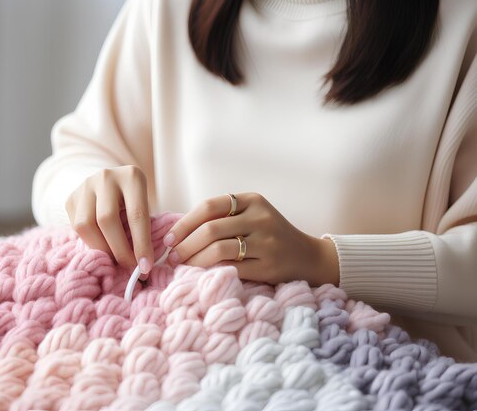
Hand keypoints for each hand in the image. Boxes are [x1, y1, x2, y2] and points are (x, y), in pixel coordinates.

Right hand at [65, 165, 153, 275]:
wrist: (111, 181)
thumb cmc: (133, 200)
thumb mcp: (144, 206)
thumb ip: (143, 228)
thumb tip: (142, 265)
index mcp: (131, 177)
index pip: (136, 215)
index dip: (141, 244)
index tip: (145, 267)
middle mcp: (106, 177)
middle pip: (107, 219)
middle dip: (119, 250)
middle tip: (128, 268)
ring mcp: (85, 186)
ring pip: (85, 225)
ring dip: (100, 249)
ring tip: (113, 260)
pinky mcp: (71, 198)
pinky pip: (76, 227)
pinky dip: (90, 242)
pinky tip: (101, 246)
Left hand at [162, 192, 338, 286]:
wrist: (308, 257)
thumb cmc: (268, 236)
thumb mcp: (250, 217)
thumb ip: (221, 219)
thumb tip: (176, 233)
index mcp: (252, 200)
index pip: (209, 207)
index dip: (184, 223)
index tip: (168, 238)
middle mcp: (260, 217)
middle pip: (210, 229)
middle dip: (184, 245)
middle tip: (172, 257)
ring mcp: (266, 242)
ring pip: (218, 250)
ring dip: (194, 260)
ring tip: (183, 267)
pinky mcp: (268, 266)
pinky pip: (231, 268)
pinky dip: (211, 272)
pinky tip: (202, 275)